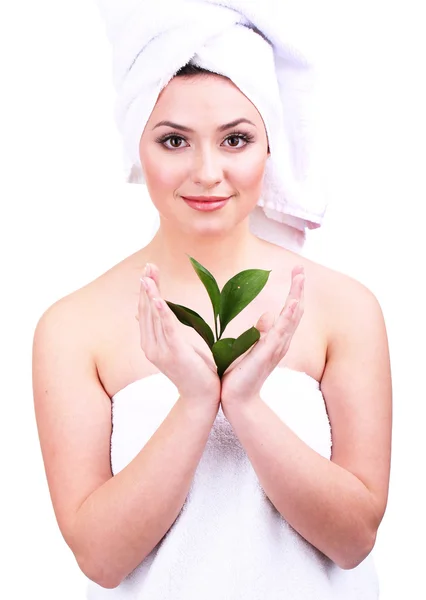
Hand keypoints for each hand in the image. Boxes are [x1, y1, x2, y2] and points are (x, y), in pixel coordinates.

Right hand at [137, 263, 220, 409]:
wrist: (202, 398)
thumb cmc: (193, 370)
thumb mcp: (173, 345)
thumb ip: (161, 328)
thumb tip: (148, 309)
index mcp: (150, 343)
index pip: (145, 311)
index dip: (146, 290)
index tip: (148, 270)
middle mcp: (150, 346)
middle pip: (146, 310)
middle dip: (147, 286)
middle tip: (149, 266)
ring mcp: (161, 351)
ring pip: (153, 316)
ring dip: (151, 293)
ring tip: (149, 275)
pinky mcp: (174, 353)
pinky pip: (167, 328)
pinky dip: (162, 312)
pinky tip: (158, 298)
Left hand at [220, 266, 304, 408]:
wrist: (237, 398)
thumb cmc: (241, 374)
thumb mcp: (251, 347)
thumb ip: (260, 332)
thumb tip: (267, 315)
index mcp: (277, 338)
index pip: (290, 311)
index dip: (295, 291)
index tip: (297, 271)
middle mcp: (281, 342)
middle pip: (296, 311)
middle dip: (298, 289)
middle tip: (300, 269)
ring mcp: (277, 347)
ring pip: (292, 318)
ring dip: (296, 297)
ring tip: (300, 278)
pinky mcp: (268, 354)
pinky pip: (281, 332)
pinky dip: (288, 317)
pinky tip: (292, 304)